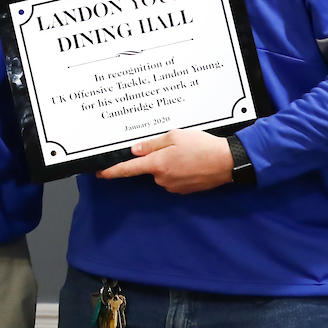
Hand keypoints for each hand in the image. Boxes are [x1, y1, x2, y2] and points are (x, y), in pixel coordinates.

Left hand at [97, 129, 233, 193]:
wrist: (227, 162)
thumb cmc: (202, 146)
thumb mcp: (175, 136)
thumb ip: (152, 144)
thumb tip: (135, 151)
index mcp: (158, 164)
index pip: (128, 169)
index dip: (112, 171)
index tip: (100, 173)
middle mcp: (162, 178)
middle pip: (149, 168)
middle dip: (156, 158)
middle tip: (175, 147)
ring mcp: (173, 186)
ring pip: (162, 173)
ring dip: (169, 164)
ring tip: (187, 154)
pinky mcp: (184, 190)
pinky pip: (173, 179)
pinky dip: (178, 171)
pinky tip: (191, 162)